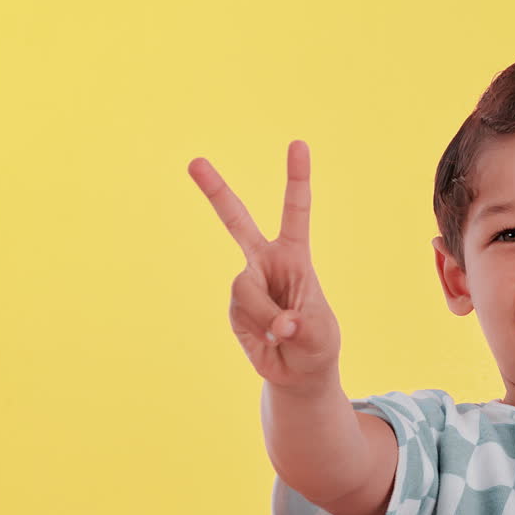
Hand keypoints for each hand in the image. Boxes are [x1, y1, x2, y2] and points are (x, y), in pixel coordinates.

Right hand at [188, 140, 342, 393]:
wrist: (297, 370)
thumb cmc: (317, 343)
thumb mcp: (320, 333)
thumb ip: (300, 326)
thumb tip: (279, 325)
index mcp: (294, 255)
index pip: (295, 210)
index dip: (296, 177)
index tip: (298, 143)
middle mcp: (265, 262)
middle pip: (236, 221)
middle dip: (215, 191)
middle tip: (194, 161)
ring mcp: (245, 283)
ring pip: (245, 288)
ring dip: (265, 315)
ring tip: (283, 333)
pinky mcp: (233, 307)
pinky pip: (241, 314)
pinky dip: (259, 331)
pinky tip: (269, 340)